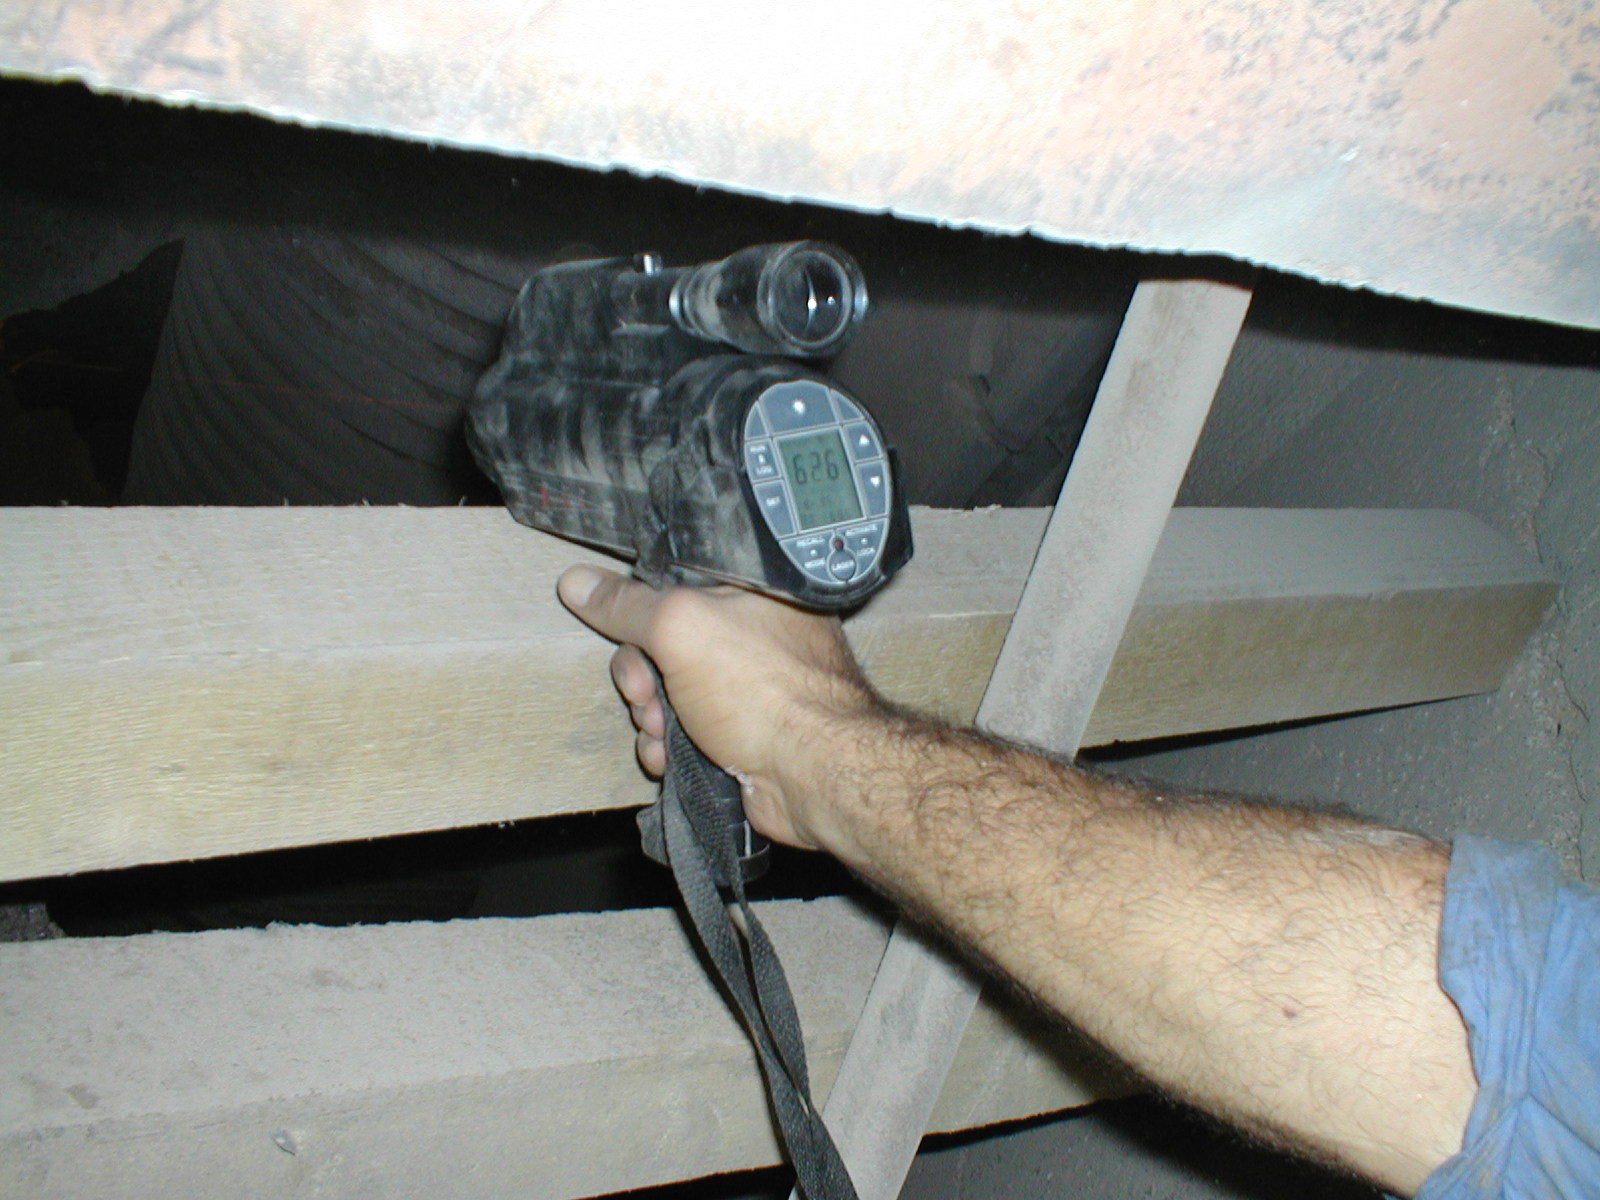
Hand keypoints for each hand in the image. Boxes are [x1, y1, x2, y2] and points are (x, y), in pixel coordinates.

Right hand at [557, 565, 880, 849]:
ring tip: (662, 734)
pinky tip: (666, 759)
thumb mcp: (682, 628)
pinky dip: (668, 747)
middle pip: (663, 644)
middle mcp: (752, 635)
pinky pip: (685, 733)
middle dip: (641, 676)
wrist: (813, 774)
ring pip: (669, 693)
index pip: (674, 585)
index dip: (641, 612)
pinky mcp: (740, 734)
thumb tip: (578, 583)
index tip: (627, 636)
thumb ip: (628, 603)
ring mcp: (747, 688)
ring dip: (650, 717)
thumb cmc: (764, 690)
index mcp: (749, 591)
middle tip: (645, 695)